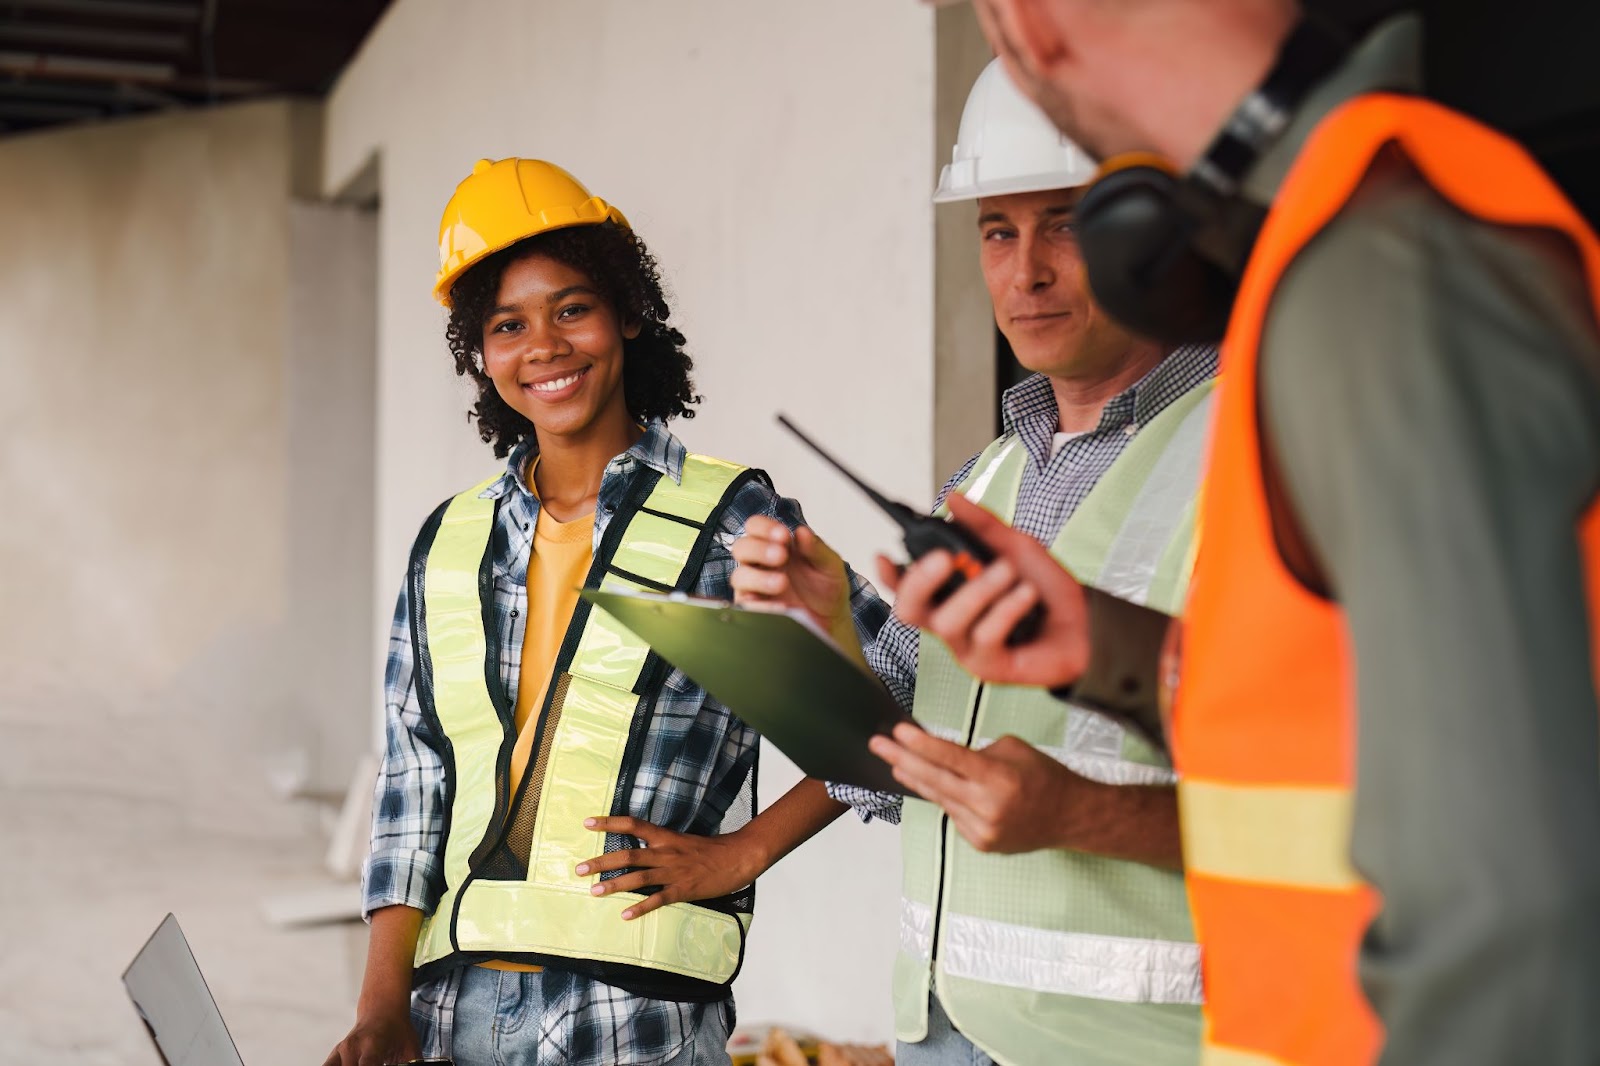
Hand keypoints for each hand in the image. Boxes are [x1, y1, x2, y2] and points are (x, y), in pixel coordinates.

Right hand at [322, 1007, 421, 1065]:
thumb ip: (409, 1065)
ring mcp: (340, 1051)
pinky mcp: (334, 1056)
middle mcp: (352, 1047)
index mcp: (372, 1043)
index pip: (367, 1065)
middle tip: (382, 1065)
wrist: (381, 1010)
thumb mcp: (410, 1049)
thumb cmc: (398, 1031)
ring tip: (372, 1064)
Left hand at [576, 816, 768, 919]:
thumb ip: (662, 845)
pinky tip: (625, 915)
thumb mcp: (683, 841)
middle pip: (628, 855)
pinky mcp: (684, 890)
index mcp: (666, 837)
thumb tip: (641, 849)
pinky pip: (658, 900)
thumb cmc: (711, 850)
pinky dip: (641, 908)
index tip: (587, 822)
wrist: (738, 857)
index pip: (632, 825)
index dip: (609, 823)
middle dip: (601, 862)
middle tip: (579, 869)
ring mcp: (674, 872)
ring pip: (638, 878)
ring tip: (594, 892)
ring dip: (614, 885)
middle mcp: (666, 852)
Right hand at [731, 516, 853, 641]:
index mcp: (776, 545)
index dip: (764, 527)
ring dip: (758, 577)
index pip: (755, 526)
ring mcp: (756, 586)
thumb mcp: (830, 564)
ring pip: (739, 576)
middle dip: (759, 549)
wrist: (831, 619)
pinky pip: (747, 605)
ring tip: (782, 582)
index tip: (783, 535)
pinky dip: (760, 604)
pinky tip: (780, 604)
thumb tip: (802, 531)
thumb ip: (816, 548)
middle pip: (741, 547)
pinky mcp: (756, 609)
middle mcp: (761, 563)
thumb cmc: (826, 587)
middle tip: (781, 555)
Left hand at [869, 724, 1094, 853]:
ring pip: (939, 798)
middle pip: (934, 780)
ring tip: (895, 762)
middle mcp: (988, 806)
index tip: (897, 731)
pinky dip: (944, 798)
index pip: (949, 757)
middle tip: (878, 745)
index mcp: (998, 777)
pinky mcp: (980, 843)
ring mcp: (982, 829)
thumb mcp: (1013, 749)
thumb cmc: (1044, 776)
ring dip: (916, 779)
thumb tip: (943, 756)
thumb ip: (976, 752)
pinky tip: (934, 785)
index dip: (920, 744)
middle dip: (902, 759)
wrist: (1070, 817)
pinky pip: (953, 815)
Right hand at [877, 493, 1088, 689]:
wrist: (1087, 624)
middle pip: (910, 611)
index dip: (890, 576)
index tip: (884, 556)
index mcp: (950, 595)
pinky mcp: (989, 667)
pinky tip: (1027, 596)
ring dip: (979, 590)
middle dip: (919, 582)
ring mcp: (967, 648)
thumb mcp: (1016, 547)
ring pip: (949, 622)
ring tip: (1008, 572)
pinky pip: (984, 637)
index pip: (907, 589)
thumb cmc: (1047, 591)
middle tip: (945, 558)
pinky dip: (1007, 609)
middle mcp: (952, 623)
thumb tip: (953, 498)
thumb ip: (983, 525)